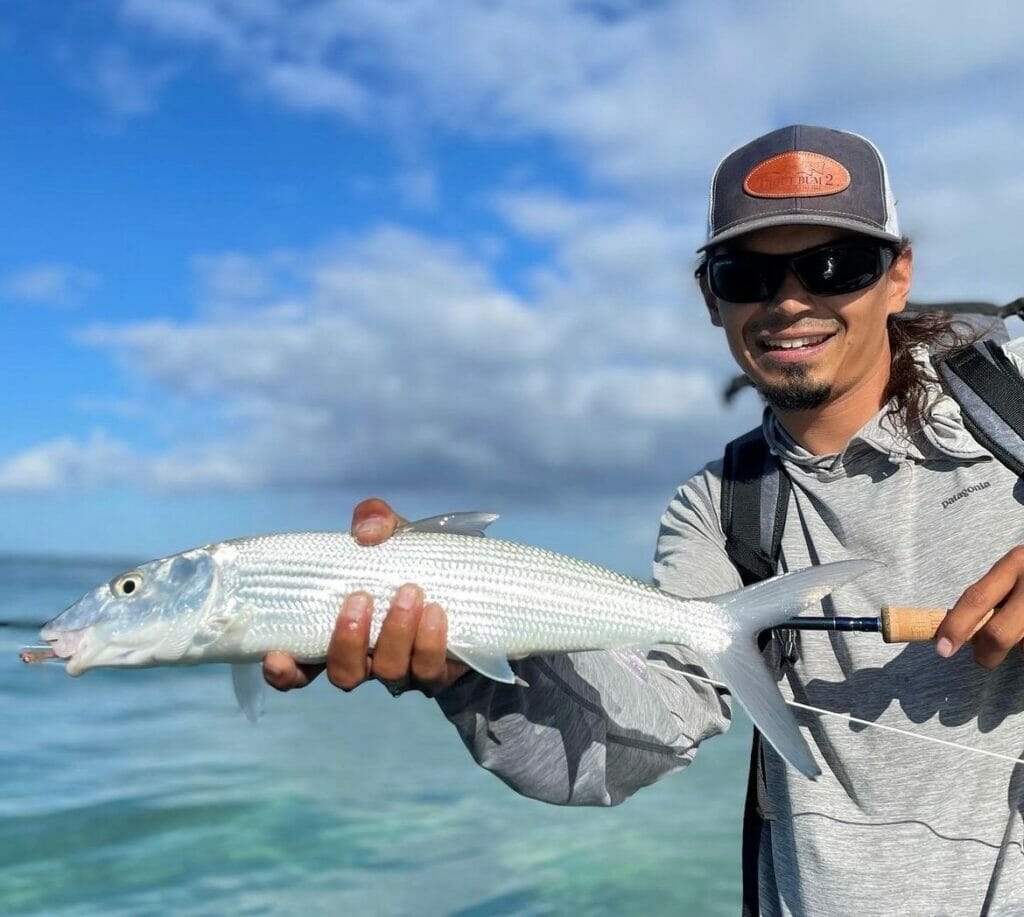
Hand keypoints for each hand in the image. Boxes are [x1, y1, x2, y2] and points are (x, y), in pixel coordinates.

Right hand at [262, 497, 469, 694]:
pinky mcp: (437, 673)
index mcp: (340, 634)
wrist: (466, 581)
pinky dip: (430, 642)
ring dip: (395, 633)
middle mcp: (367, 661)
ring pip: (388, 673)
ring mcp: (402, 671)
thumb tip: (366, 532)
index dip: (284, 672)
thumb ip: (374, 519)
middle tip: (362, 598)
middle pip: (344, 675)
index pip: (300, 668)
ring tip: (410, 593)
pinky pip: (429, 671)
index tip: (275, 656)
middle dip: (349, 641)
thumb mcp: (391, 534)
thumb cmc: (412, 561)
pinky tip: (436, 612)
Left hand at [935, 546, 1023, 668]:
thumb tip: (966, 632)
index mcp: (1014, 563)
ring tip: (1022, 637)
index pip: (976, 599)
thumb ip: (993, 596)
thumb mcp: (1015, 572)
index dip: (956, 626)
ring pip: (1023, 645)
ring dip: (1020, 649)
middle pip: (999, 633)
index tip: (942, 649)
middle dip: (986, 654)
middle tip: (983, 659)